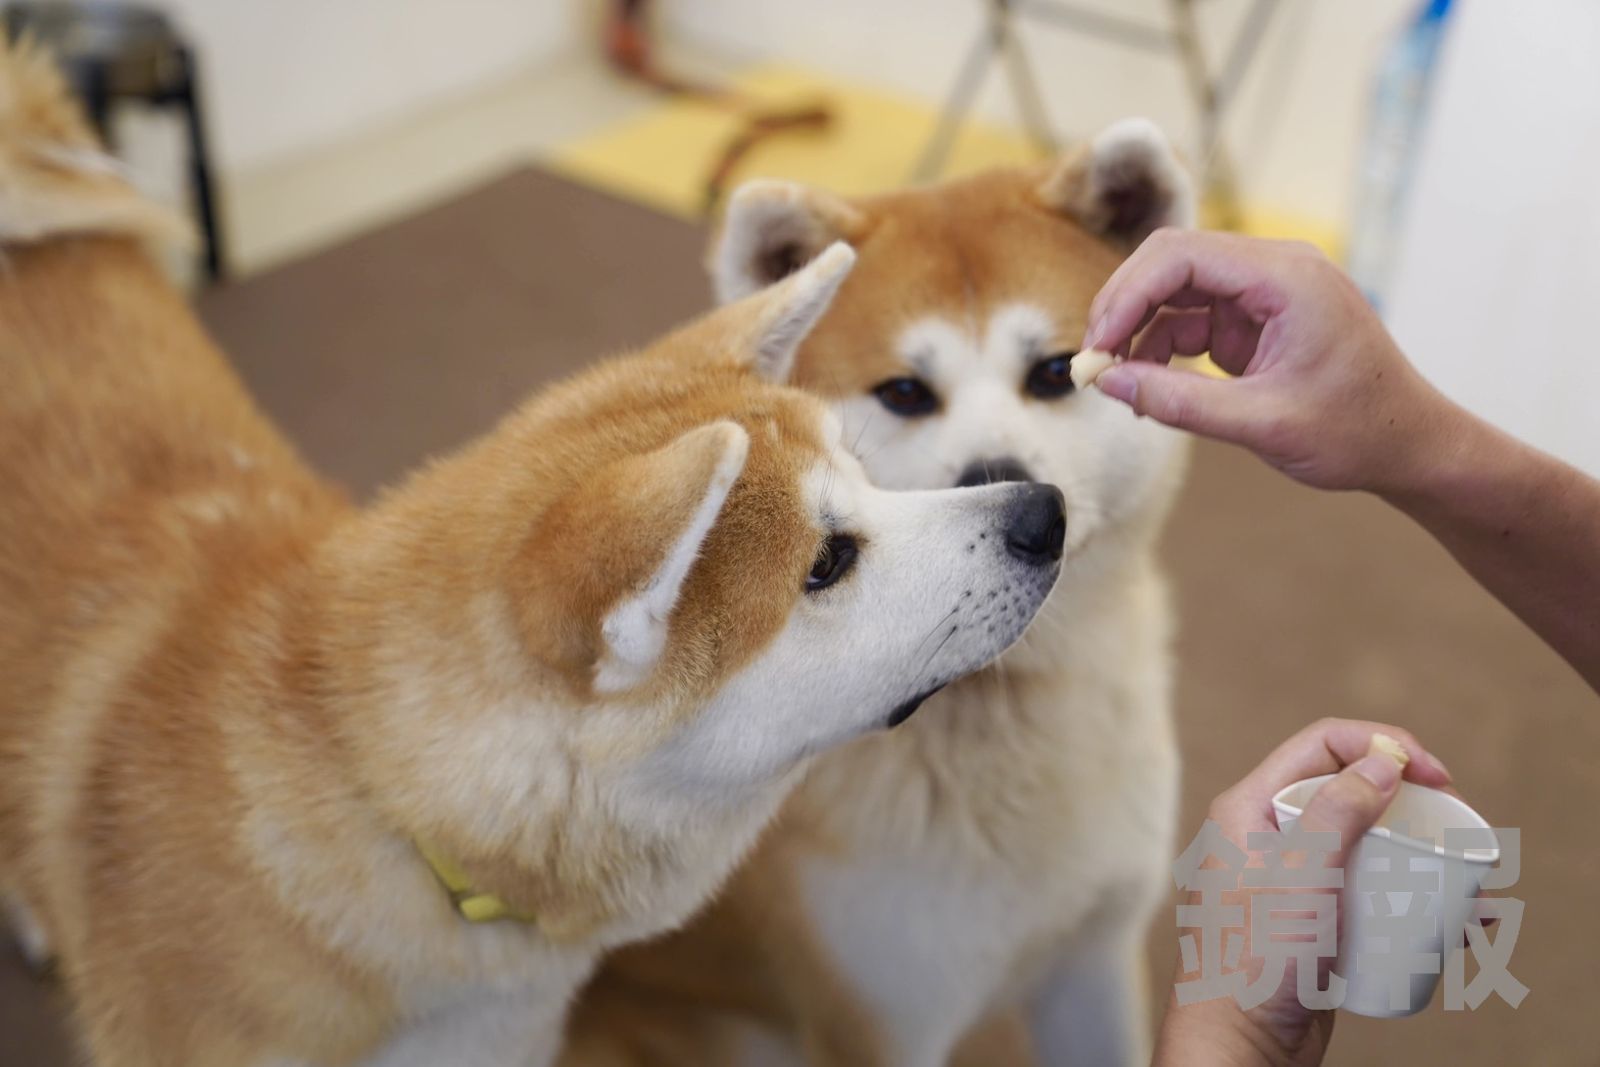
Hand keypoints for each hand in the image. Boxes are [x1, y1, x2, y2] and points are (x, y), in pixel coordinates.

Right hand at [1084, 230, 1463, 493]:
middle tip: (1094, 361)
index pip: (1181, 256)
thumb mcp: (1260, 423)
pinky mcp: (1259, 318)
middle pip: (1172, 262)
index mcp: (1286, 277)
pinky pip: (1194, 318)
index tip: (1097, 348)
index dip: (1127, 296)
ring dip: (1141, 332)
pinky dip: (1165, 349)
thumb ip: (1177, 403)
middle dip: (1125, 308)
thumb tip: (1107, 383)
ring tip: (1118, 383)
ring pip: (1178, 290)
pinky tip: (1149, 386)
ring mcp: (1266, 292)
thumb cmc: (1356, 431)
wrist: (1410, 445)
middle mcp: (1275, 269)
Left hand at [1152, 718, 1453, 1066]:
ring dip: (1420, 853)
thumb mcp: (1300, 876)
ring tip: (1469, 881)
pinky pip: (1368, 892)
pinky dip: (1414, 899)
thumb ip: (1337, 812)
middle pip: (1347, 790)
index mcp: (1247, 809)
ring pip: (1364, 844)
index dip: (1382, 743)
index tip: (1435, 775)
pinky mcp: (1314, 921)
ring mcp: (1290, 880)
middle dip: (1408, 800)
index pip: (1320, 746)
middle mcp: (1264, 836)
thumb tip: (1381, 760)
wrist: (1239, 1048)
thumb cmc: (1254, 962)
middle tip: (1454, 821)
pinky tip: (1459, 921)